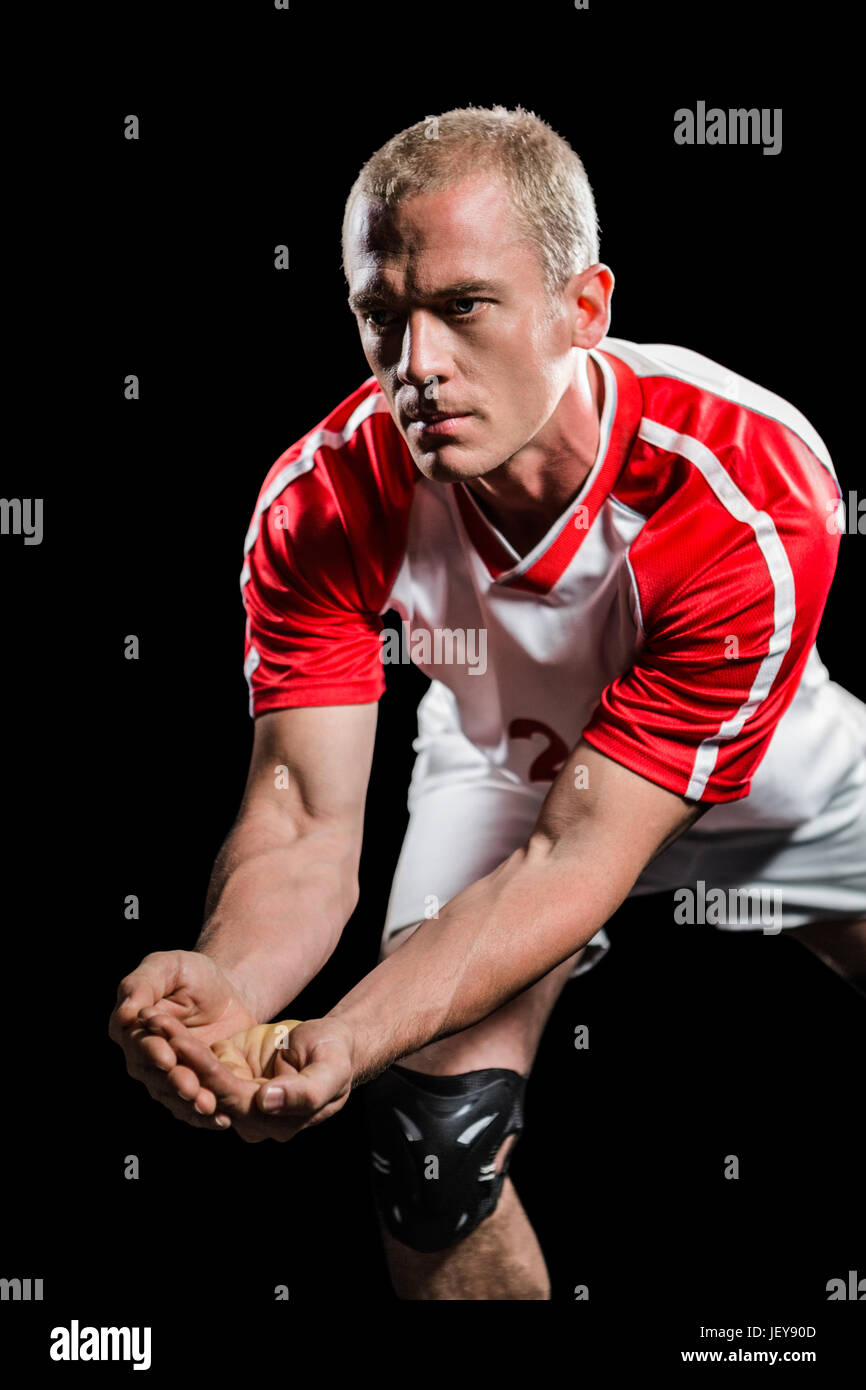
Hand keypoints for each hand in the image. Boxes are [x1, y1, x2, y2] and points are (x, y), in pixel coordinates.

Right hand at [108, 950, 258, 1130]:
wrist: (227, 994)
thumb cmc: (193, 974)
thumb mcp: (169, 966)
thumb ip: (144, 983)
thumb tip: (126, 1011)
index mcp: (131, 1027)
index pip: (137, 1042)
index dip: (152, 1051)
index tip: (167, 1056)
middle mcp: (142, 1057)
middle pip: (154, 1075)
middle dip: (173, 1082)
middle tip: (191, 1087)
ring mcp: (165, 1077)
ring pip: (172, 1095)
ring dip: (188, 1104)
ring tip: (208, 1107)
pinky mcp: (190, 1088)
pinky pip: (192, 1106)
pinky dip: (205, 1116)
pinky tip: (221, 1120)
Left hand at [144, 1013, 355, 1142]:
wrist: (333, 1044)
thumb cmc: (336, 1056)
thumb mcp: (331, 1071)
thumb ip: (304, 1092)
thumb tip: (265, 1102)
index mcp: (275, 1123)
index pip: (231, 1098)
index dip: (206, 1071)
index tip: (182, 1043)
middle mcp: (250, 1118)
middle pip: (206, 1090)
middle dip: (180, 1058)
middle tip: (157, 1027)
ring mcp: (238, 1099)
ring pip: (198, 1079)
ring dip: (174, 1050)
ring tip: (154, 1020)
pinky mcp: (230, 1078)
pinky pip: (201, 1065)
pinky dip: (182, 1045)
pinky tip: (163, 1024)